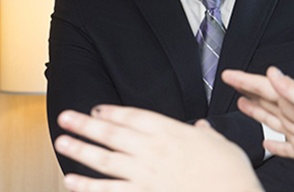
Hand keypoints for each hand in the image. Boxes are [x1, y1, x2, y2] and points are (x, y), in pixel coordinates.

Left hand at [54, 106, 262, 191]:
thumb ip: (205, 134)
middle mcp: (155, 151)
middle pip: (113, 134)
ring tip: (62, 143)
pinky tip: (72, 181)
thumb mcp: (221, 143)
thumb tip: (201, 128)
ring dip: (81, 150)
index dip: (113, 112)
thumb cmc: (230, 171)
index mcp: (172, 133)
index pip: (135, 117)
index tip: (96, 109)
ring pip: (106, 160)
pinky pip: (110, 191)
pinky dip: (88, 186)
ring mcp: (147, 175)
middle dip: (86, 125)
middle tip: (65, 118)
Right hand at [221, 67, 293, 171]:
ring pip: (271, 120)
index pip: (265, 87)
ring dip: (256, 112)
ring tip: (242, 104)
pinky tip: (266, 144)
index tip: (229, 74)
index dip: (246, 81)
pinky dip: (274, 146)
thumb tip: (272, 73)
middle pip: (265, 101)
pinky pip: (284, 148)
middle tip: (231, 84)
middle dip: (248, 91)